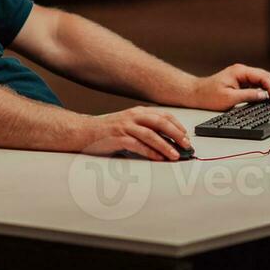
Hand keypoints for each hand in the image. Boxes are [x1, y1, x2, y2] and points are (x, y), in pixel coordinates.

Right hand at [72, 107, 190, 160]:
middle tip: (186, 145)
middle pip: (160, 123)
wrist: (83, 132)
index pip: (163, 115)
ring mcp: (125, 127)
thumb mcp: (128, 124)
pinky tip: (158, 158)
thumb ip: (145, 129)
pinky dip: (150, 152)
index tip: (186, 136)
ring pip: (151, 135)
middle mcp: (133, 116)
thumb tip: (166, 142)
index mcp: (138, 112)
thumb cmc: (107, 131)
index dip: (177, 126)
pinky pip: (137, 145)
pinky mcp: (117, 138)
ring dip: (165, 146)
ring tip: (175, 155)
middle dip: (176, 134)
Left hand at [189, 63, 269, 110]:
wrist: (196, 94)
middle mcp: (242, 71)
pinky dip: (266, 89)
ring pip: (263, 79)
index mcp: (240, 71)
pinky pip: (257, 84)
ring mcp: (242, 76)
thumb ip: (248, 96)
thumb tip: (264, 96)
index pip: (262, 77)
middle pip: (266, 76)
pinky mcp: (241, 82)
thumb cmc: (209, 95)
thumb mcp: (229, 98)